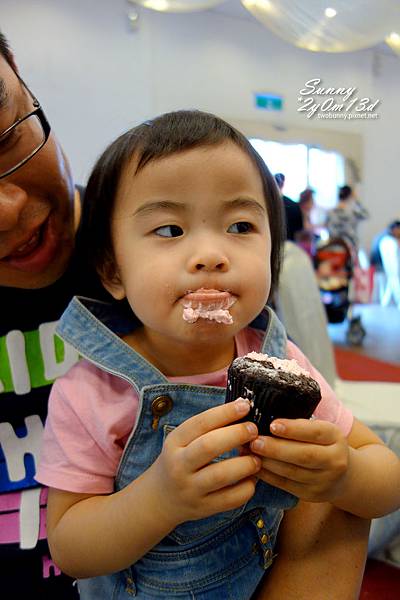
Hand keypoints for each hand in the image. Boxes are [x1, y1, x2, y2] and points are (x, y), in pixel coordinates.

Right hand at [150, 399, 260, 526]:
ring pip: (221, 475)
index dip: (225, 412)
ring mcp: (190, 489)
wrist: (159, 498)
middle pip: (209, 446)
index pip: (200, 423)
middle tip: (254, 430)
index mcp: (174, 442)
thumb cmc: (179, 460)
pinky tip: (252, 478)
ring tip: (257, 458)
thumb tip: (242, 408)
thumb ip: (207, 427)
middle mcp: (179, 465)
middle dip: (236, 434)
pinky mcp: (203, 508)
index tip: (245, 406)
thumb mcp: (182, 440)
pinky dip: (247, 487)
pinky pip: (230, 499)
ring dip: (245, 464)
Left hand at [249, 419, 349, 502]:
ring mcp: (324, 480)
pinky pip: (286, 484)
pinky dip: (268, 475)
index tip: (273, 425)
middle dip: (276, 448)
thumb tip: (266, 418)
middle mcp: (335, 460)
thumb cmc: (322, 444)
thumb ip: (300, 425)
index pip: (315, 432)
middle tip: (255, 441)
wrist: (342, 475)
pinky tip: (254, 466)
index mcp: (336, 437)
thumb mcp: (320, 429)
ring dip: (268, 462)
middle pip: (304, 455)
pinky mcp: (311, 494)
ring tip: (250, 452)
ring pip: (292, 472)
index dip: (293, 429)